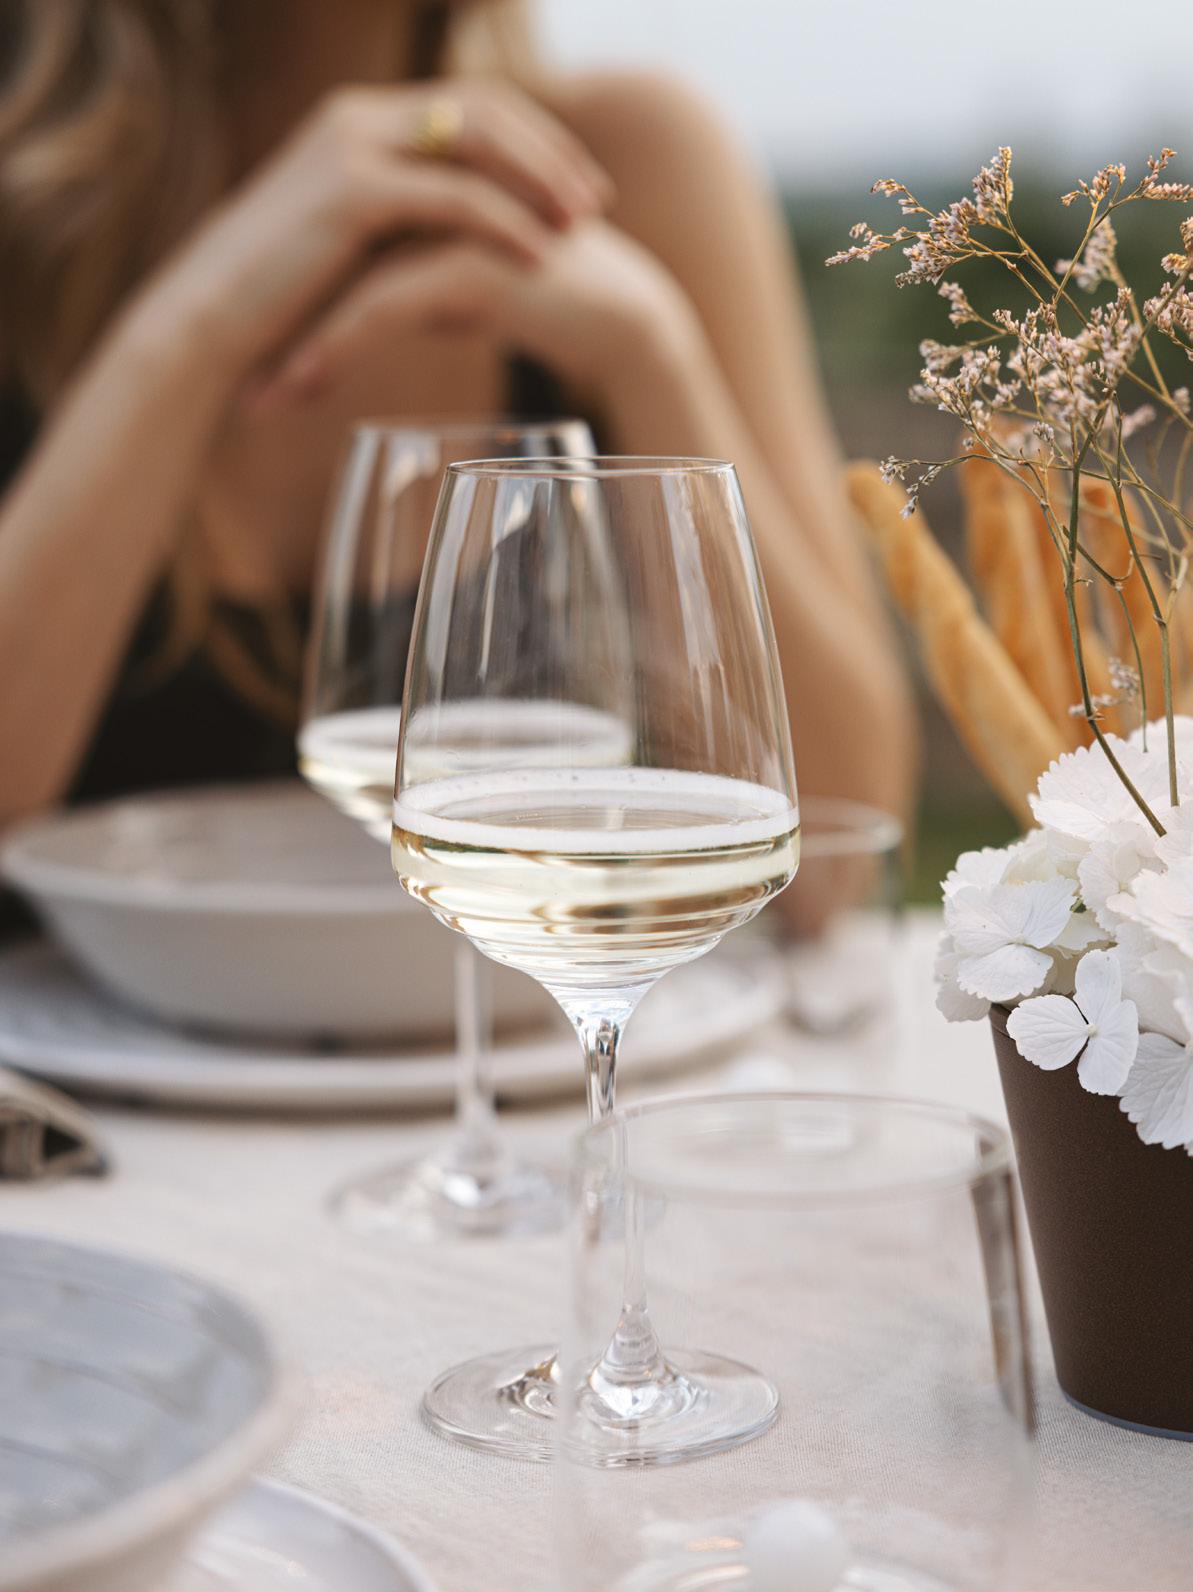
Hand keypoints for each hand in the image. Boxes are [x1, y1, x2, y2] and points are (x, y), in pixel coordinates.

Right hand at [122, 81, 613, 383]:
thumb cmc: (274, 303)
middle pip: (484, 108)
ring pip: (477, 140)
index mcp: (359, 121)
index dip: (533, 142)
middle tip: (598, 202)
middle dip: (550, 154)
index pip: (468, 106)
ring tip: (582, 228)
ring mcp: (353, 146)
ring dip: (539, 181)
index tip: (578, 187)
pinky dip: (506, 222)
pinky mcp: (353, 191)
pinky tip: (541, 256)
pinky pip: (454, 196)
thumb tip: (455, 258)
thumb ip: (400, 232)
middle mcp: (357, 116)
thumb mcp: (348, 252)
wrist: (207, 320)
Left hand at [255, 218, 700, 406]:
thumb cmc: (554, 304)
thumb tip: (368, 312)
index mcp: (421, 189)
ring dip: (299, 345)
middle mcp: (426, 192)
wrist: (626, 318)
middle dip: (281, 328)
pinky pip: (384, 304)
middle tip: (241, 389)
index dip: (292, 304)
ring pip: (348, 283)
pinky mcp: (468, 258)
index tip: (254, 361)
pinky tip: (307, 384)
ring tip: (262, 401)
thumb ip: (416, 284)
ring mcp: (446, 220)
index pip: (336, 244)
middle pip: (329, 259)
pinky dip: (340, 345)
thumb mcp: (470, 289)